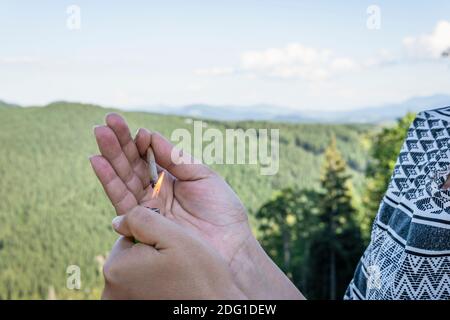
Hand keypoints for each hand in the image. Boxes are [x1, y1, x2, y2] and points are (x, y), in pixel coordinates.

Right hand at [90, 113, 302, 298]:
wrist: (229, 246)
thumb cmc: (222, 211)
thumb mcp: (203, 176)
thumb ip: (176, 158)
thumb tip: (151, 135)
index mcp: (172, 179)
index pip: (149, 156)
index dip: (140, 141)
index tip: (137, 129)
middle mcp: (156, 192)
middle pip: (132, 164)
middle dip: (119, 143)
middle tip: (106, 122)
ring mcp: (147, 207)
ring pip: (123, 178)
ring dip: (110, 157)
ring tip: (99, 133)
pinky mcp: (140, 224)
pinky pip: (121, 199)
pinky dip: (108, 180)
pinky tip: (97, 161)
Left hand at [102, 206, 245, 299]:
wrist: (215, 311)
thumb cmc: (200, 277)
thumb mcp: (175, 236)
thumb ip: (143, 219)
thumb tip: (119, 220)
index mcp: (116, 268)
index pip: (129, 236)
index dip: (154, 238)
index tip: (172, 253)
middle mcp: (111, 290)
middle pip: (130, 256)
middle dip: (151, 255)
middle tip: (177, 268)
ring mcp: (122, 302)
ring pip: (137, 272)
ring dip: (154, 272)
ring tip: (177, 282)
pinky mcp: (133, 307)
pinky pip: (141, 288)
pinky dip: (155, 288)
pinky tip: (172, 292)